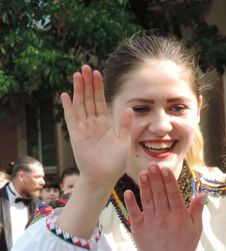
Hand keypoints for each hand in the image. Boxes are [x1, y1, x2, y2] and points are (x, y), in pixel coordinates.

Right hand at [61, 65, 131, 187]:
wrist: (103, 177)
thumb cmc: (115, 163)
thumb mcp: (124, 142)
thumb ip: (125, 125)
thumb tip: (129, 108)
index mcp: (106, 124)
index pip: (101, 101)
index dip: (99, 88)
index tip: (97, 73)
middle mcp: (94, 123)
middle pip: (89, 99)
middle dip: (88, 83)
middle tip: (86, 67)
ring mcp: (84, 128)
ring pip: (80, 105)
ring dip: (78, 90)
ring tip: (77, 75)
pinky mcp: (76, 135)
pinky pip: (71, 118)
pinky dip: (68, 107)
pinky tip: (65, 95)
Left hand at [124, 163, 206, 250]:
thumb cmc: (183, 245)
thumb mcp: (196, 229)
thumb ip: (197, 210)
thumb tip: (202, 193)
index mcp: (179, 217)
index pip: (173, 194)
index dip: (168, 180)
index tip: (165, 169)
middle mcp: (165, 218)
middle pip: (159, 194)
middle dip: (155, 178)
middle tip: (152, 165)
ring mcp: (151, 223)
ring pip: (147, 200)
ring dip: (145, 186)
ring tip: (143, 173)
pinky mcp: (139, 229)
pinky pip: (134, 213)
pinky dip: (131, 203)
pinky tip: (128, 192)